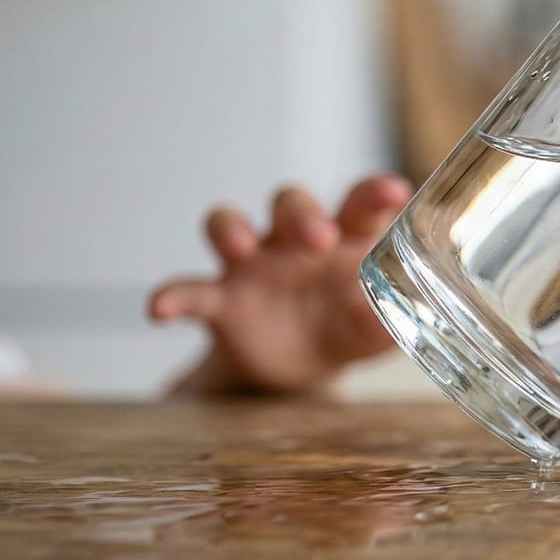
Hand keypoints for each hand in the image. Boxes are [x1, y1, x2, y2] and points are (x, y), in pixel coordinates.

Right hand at [149, 176, 410, 396]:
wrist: (300, 369)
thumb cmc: (346, 329)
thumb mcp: (373, 333)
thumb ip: (385, 324)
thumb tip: (400, 321)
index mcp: (344, 242)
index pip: (358, 205)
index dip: (373, 193)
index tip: (393, 190)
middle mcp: (294, 243)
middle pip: (291, 205)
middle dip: (303, 214)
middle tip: (320, 237)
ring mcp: (253, 267)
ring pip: (230, 226)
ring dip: (232, 229)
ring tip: (239, 245)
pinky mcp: (221, 300)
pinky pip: (190, 288)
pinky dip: (173, 295)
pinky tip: (160, 309)